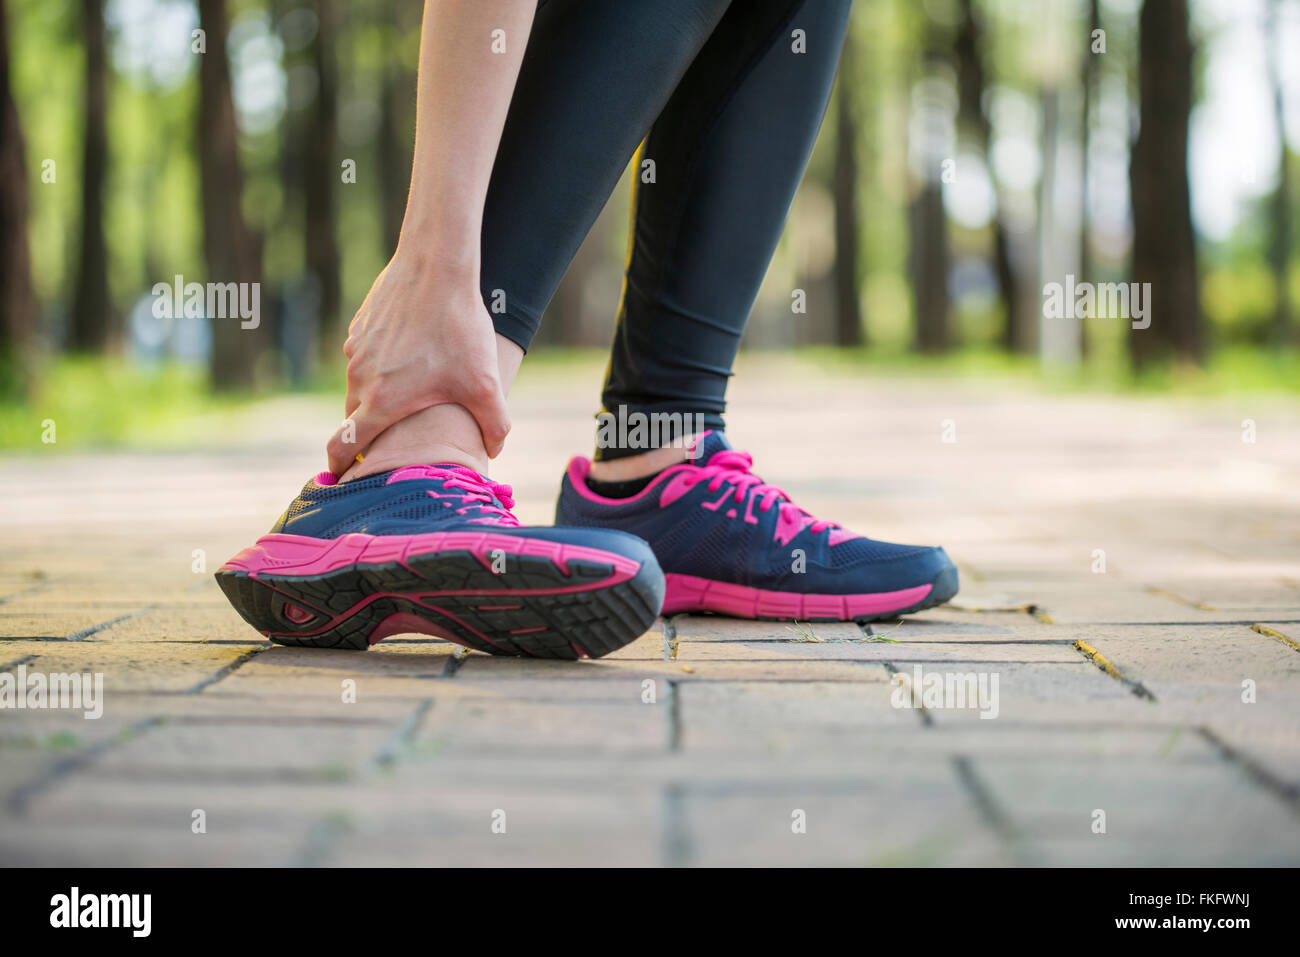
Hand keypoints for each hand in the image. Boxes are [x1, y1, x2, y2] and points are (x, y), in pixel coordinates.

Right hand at [325, 255, 509, 476]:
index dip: (339, 465)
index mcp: (381, 402)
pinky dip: (381, 366)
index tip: (340, 477)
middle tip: (394, 440)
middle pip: (355, 418)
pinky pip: (366, 357)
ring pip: (361, 385)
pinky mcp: (361, 327)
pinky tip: (412, 357)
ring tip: (413, 394)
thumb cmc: (460, 329)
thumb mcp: (486, 385)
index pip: (344, 445)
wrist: (436, 267)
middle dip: (369, 433)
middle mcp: (360, 378)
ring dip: (378, 396)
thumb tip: (494, 450)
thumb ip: (494, 426)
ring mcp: (356, 350)